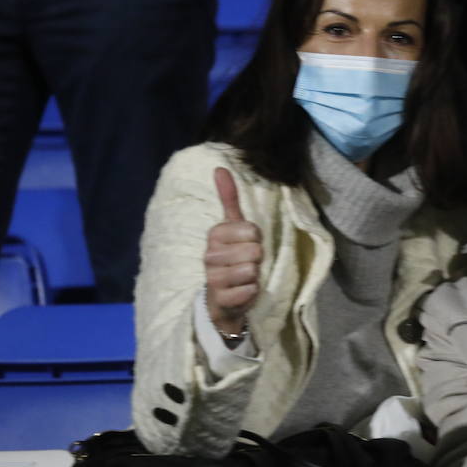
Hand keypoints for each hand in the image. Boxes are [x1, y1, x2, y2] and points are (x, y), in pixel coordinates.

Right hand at [204, 167, 262, 335]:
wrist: (224, 297)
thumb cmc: (233, 257)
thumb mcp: (233, 228)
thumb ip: (228, 199)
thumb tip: (219, 167)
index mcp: (214, 235)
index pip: (251, 230)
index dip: (256, 239)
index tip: (247, 244)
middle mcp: (209, 255)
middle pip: (254, 251)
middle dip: (257, 259)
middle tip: (247, 263)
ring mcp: (213, 278)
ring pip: (251, 270)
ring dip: (254, 275)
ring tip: (244, 278)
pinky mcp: (220, 299)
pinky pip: (249, 290)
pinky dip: (251, 292)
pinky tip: (242, 292)